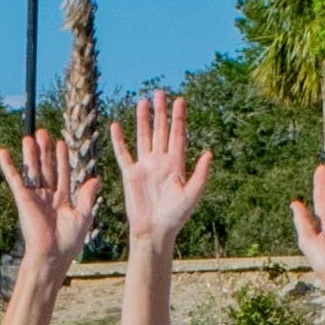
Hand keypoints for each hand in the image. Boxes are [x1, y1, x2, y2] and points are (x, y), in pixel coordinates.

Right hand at [0, 130, 98, 272]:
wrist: (52, 254)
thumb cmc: (70, 241)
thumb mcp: (84, 215)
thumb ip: (87, 196)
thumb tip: (96, 179)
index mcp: (63, 200)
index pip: (62, 173)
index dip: (62, 158)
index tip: (61, 142)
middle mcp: (47, 196)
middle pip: (46, 168)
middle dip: (45, 150)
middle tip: (43, 132)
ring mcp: (34, 197)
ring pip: (32, 170)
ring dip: (30, 153)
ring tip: (29, 136)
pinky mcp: (22, 198)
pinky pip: (14, 178)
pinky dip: (8, 165)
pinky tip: (3, 151)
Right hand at [110, 88, 208, 249]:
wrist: (154, 231)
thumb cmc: (175, 217)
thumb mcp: (192, 195)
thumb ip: (200, 174)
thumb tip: (209, 153)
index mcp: (176, 164)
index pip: (177, 135)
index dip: (178, 118)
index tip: (180, 100)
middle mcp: (160, 161)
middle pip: (160, 131)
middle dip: (161, 112)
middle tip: (160, 92)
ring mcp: (145, 166)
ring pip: (143, 137)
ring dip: (143, 120)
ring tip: (142, 101)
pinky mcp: (130, 174)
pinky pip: (123, 153)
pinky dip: (119, 140)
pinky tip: (116, 126)